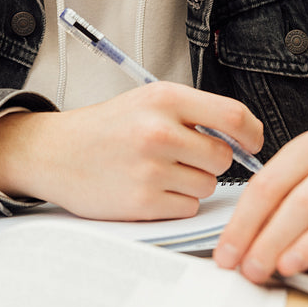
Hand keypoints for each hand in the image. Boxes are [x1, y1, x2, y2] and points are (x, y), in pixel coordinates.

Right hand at [0, 82, 262, 220]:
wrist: (54, 152)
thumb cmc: (106, 128)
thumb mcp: (148, 102)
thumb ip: (194, 113)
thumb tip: (244, 137)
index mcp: (165, 99)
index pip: (233, 115)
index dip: (252, 133)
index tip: (252, 142)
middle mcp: (159, 131)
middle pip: (223, 156)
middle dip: (210, 161)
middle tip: (183, 157)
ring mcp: (151, 168)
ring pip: (207, 185)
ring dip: (192, 183)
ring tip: (160, 172)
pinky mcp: (143, 201)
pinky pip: (187, 208)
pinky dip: (175, 203)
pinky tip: (149, 189)